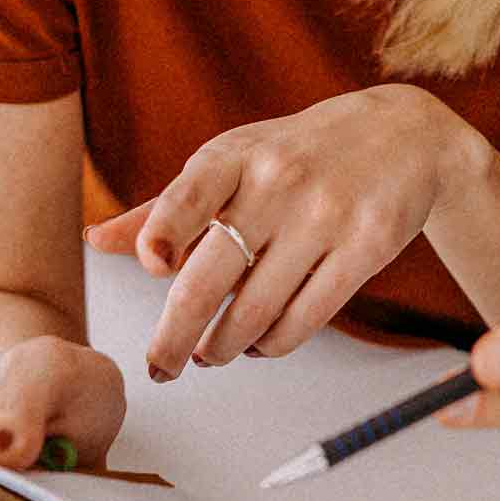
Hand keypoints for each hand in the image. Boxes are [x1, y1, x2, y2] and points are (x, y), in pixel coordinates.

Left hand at [88, 86, 480, 378]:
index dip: (166, 228)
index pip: (190, 192)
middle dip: (176, 336)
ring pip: (257, 311)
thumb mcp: (231, 161)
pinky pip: (306, 319)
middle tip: (158, 366)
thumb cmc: (297, 153)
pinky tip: (260, 344)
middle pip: (213, 277)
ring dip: (223, 347)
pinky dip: (273, 344)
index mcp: (235, 156)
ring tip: (211, 354)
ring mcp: (326, 215)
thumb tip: (96, 241)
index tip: (152, 263)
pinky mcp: (367, 248)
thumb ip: (165, 207)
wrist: (403, 134)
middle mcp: (279, 182)